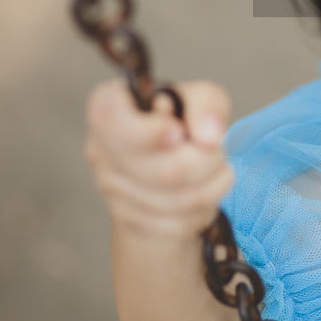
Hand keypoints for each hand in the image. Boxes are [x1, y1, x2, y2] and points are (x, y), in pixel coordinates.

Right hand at [83, 78, 235, 238]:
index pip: (111, 120)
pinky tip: (204, 189)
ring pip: (173, 201)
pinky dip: (203, 209)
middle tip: (219, 151)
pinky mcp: (127, 218)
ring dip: (210, 187)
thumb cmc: (184, 119)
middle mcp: (101, 148)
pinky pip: (175, 224)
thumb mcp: (202, 97)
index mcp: (108, 107)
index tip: (179, 134)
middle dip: (204, 163)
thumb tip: (210, 137)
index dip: (149, 132)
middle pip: (160, 171)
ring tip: (217, 168)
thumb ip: (207, 105)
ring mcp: (110, 187)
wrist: (175, 155)